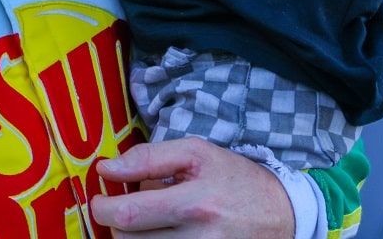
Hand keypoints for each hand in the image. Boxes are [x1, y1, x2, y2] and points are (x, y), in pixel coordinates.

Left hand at [90, 138, 293, 237]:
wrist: (281, 213)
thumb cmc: (235, 178)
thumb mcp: (196, 153)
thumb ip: (149, 157)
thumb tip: (106, 168)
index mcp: (194, 203)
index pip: (129, 215)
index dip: (103, 207)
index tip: (100, 198)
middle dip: (117, 223)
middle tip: (124, 208)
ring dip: (133, 236)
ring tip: (149, 220)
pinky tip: (160, 231)